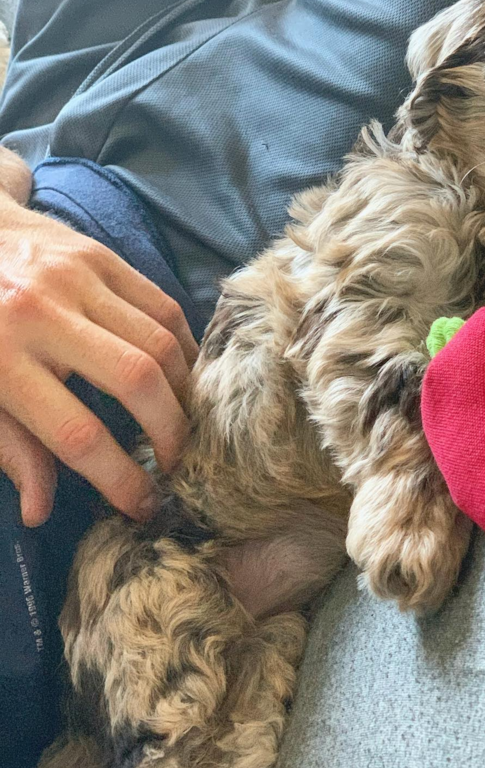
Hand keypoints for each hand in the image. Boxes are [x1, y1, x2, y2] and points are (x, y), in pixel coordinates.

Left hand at [0, 193, 198, 525]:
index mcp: (0, 359)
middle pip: (135, 381)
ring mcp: (76, 278)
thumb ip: (10, 449)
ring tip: (182, 422)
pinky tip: (182, 376)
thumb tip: (40, 510)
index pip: (74, 434)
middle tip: (176, 462)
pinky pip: (163, 306)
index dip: (118, 478)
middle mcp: (40, 314)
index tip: (142, 504)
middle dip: (169, 432)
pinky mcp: (101, 256)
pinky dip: (183, 347)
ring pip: (159, 343)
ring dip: (183, 392)